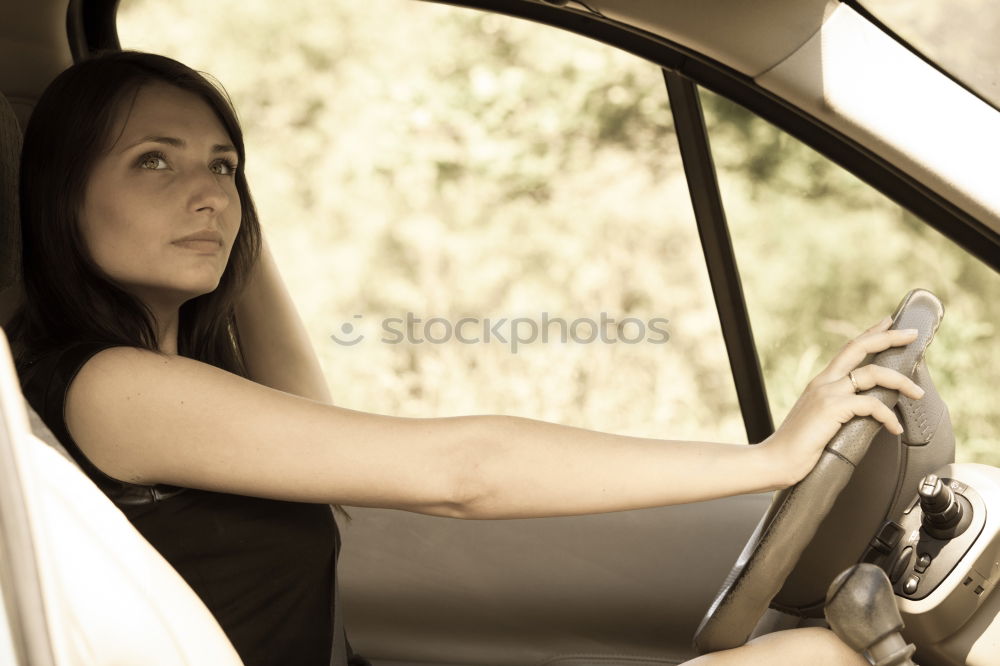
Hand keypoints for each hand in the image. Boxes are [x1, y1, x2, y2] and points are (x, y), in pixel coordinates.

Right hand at [761, 316, 924, 487]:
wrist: (775, 461)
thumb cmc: (796, 449)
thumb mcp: (819, 422)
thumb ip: (837, 412)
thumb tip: (864, 416)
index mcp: (820, 383)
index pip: (848, 350)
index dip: (870, 333)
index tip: (889, 322)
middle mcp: (823, 382)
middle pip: (858, 347)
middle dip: (888, 337)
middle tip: (912, 334)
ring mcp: (827, 393)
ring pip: (873, 374)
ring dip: (901, 381)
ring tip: (918, 393)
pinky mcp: (832, 408)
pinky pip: (871, 405)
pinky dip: (889, 417)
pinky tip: (895, 429)